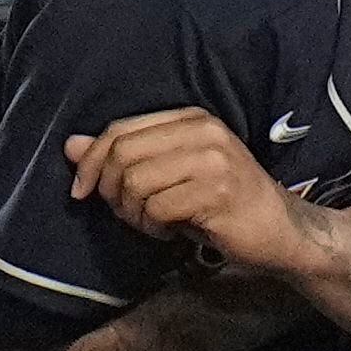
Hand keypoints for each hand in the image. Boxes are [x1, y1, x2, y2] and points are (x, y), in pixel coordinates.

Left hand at [64, 107, 316, 275]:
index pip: (120, 129)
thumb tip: (70, 145)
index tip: (82, 191)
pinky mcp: (218, 191)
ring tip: (154, 224)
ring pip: (136, 183)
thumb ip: (124, 157)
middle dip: (110, 192)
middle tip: (127, 214)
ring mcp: (213, 160)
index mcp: (190, 118)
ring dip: (134, 214)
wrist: (281, 230)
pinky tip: (171, 232)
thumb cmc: (221, 204)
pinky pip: (158, 208)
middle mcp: (202, 131)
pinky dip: (154, 228)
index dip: (91, 161)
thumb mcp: (170, 174)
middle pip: (122, 155)